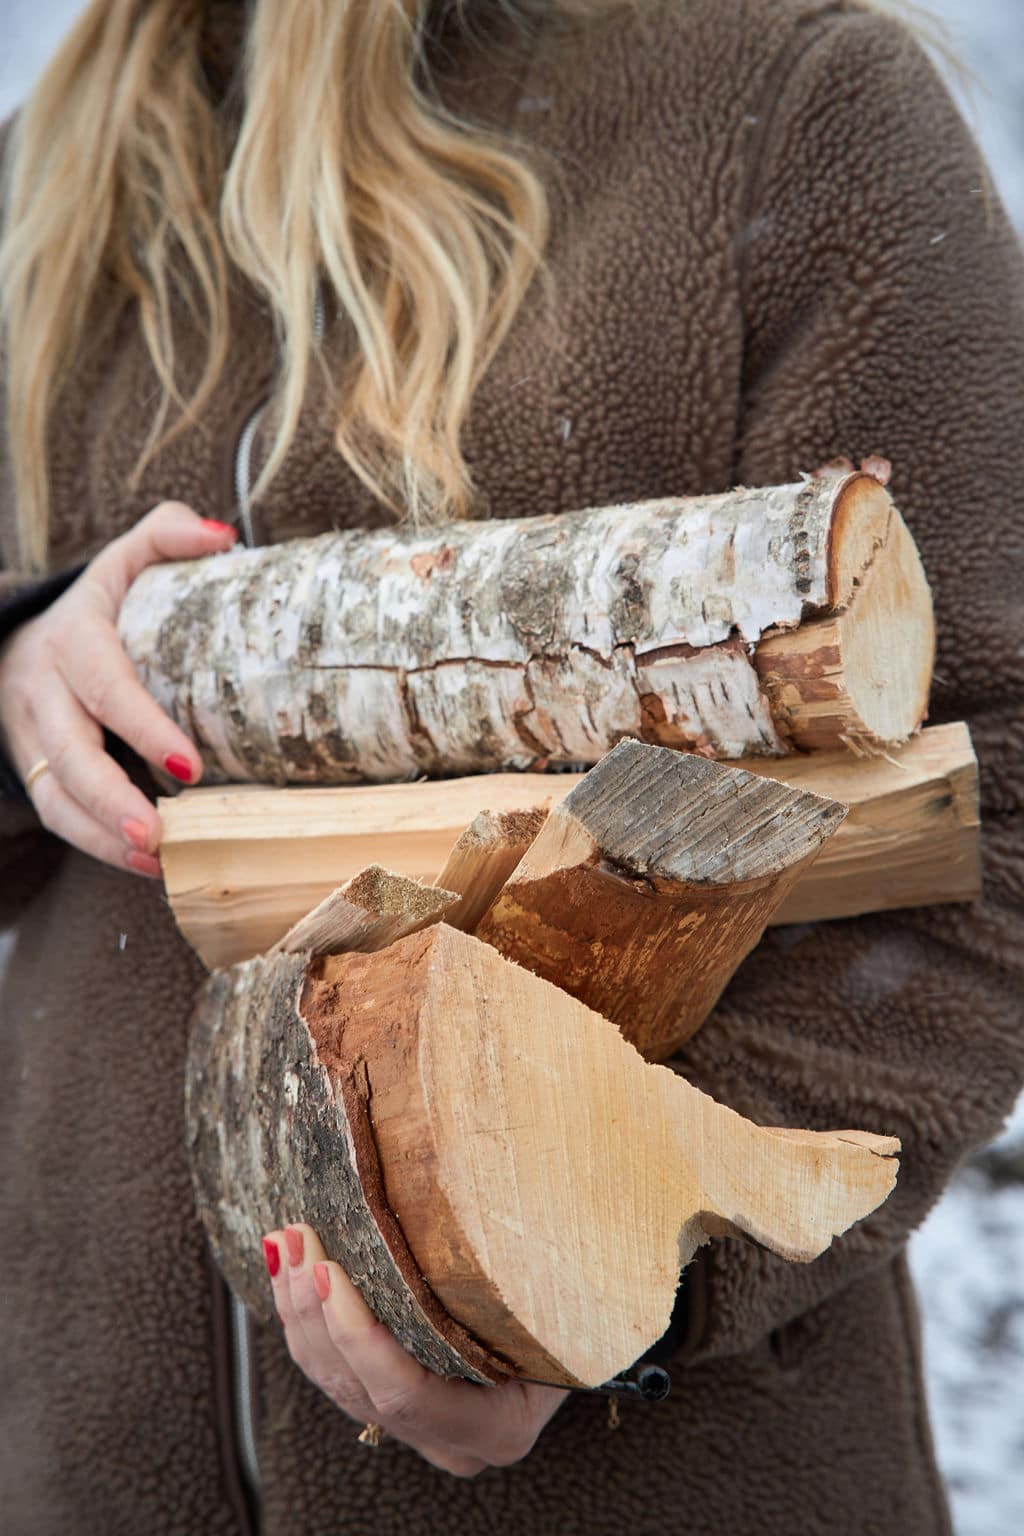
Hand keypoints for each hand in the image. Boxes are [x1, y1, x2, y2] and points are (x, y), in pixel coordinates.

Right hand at [0, 502, 236, 875]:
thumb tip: (224, 537)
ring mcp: (31, 736)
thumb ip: (167, 535)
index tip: (188, 765)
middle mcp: (43, 691)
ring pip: (56, 795)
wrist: (21, 641)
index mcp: (72, 638)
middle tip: (159, 834)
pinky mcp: (34, 770)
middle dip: (112, 797)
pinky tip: (148, 866)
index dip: (141, 725)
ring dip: (104, 836)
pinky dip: (100, 847)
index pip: (103, 684)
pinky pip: (58, 816)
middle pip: (69, 752)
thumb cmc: (96, 607)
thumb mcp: (124, 562)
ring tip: (156, 862)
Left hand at [264, 1224, 566, 1476]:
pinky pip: (336, 1374)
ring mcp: (420, 1433)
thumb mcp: (564, 1302)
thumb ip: (523, 1281)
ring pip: (337, 1382)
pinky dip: (309, 1322)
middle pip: (358, 1386)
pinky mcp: (397, 1411)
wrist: (586, 1336)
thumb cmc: (580, 1309)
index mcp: (497, 1426)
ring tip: (283, 1244)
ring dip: (300, 1311)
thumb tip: (497, 1202)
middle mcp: (453, 1443)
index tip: (327, 1270)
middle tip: (293, 1238)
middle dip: (314, 1309)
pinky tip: (291, 1273)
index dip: (357, 1334)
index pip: (405, 1391)